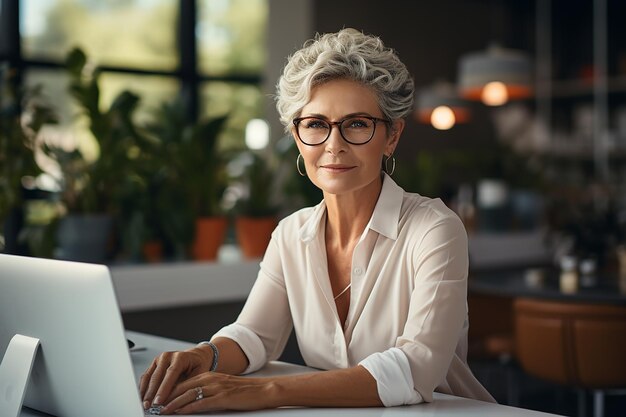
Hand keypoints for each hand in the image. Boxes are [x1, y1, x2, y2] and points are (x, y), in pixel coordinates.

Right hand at [139, 346, 212, 408]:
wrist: (196, 356)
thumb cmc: (198, 365)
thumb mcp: (199, 374)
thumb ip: (188, 385)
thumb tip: (179, 399)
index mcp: (180, 357)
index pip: (171, 373)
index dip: (164, 388)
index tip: (159, 401)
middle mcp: (168, 356)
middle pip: (157, 376)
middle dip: (152, 393)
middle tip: (149, 406)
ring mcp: (159, 359)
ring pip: (149, 377)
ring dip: (145, 392)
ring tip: (145, 404)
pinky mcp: (154, 364)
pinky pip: (146, 377)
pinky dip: (143, 388)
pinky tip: (143, 397)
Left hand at [159, 372, 273, 414]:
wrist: (264, 390)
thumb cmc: (245, 392)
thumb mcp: (223, 388)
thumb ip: (207, 392)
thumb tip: (190, 402)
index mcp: (210, 376)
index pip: (183, 383)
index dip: (168, 391)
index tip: (157, 398)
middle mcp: (211, 379)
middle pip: (182, 387)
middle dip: (165, 397)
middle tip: (152, 405)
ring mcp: (216, 388)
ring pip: (188, 395)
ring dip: (172, 404)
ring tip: (160, 410)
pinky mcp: (223, 398)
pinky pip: (201, 403)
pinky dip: (187, 408)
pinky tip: (179, 412)